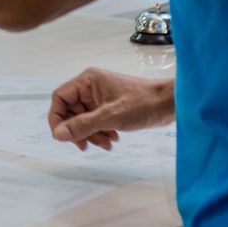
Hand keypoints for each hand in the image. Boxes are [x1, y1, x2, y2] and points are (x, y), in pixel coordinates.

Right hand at [47, 67, 173, 150]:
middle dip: (79, 131)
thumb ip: (82, 125)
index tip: (62, 136)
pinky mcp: (109, 107)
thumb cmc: (144, 103)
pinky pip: (95, 122)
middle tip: (86, 145)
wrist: (169, 104)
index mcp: (87, 81)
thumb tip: (58, 134)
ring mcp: (100, 97)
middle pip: (70, 112)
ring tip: (106, 144)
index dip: (57, 118)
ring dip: (91, 134)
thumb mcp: (110, 117)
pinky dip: (100, 133)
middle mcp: (91, 87)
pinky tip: (113, 139)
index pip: (60, 98)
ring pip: (83, 120)